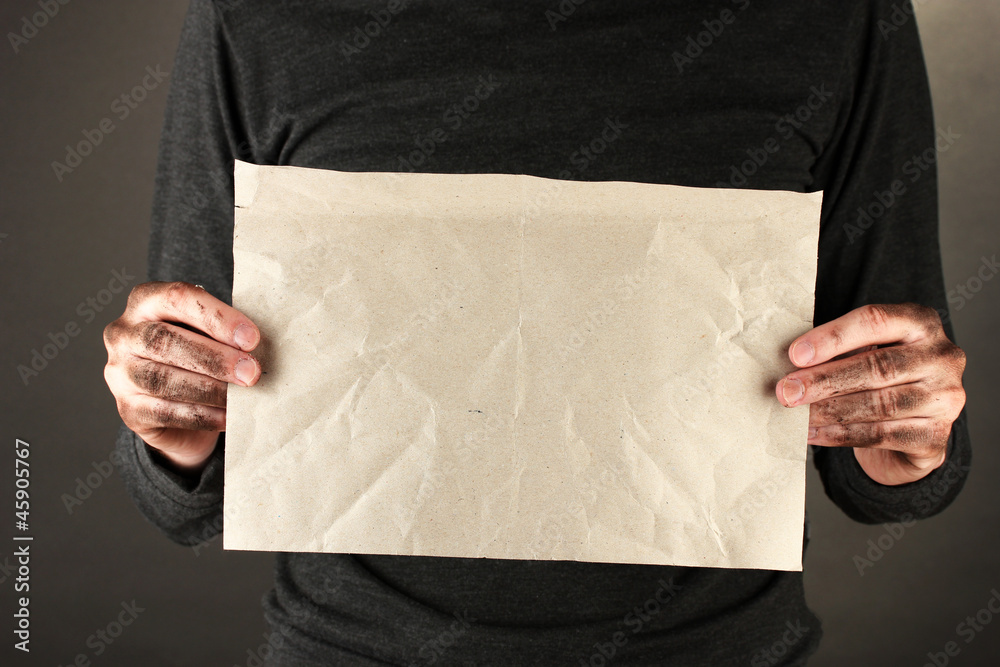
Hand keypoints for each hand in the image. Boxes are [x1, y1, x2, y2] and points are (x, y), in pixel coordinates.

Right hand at [103, 282, 261, 473]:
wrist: (175, 406)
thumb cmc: (197, 354)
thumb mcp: (207, 332)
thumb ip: (224, 331)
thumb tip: (258, 345)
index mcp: (145, 301)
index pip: (177, 298)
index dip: (217, 317)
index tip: (252, 338)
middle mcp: (123, 334)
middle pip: (164, 340)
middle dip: (214, 357)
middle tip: (251, 371)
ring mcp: (120, 373)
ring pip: (162, 379)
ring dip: (210, 388)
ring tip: (242, 394)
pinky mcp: (128, 409)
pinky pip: (165, 412)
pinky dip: (202, 415)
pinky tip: (228, 415)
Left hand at [775, 303, 965, 485]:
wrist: (910, 431)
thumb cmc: (879, 380)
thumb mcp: (863, 353)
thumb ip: (837, 352)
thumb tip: (791, 366)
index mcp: (921, 323)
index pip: (876, 320)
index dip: (833, 337)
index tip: (795, 354)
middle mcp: (943, 357)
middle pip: (877, 366)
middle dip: (825, 380)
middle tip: (787, 391)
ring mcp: (945, 398)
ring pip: (880, 404)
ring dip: (829, 410)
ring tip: (796, 413)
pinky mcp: (936, 436)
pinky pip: (881, 435)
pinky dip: (840, 434)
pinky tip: (812, 433)